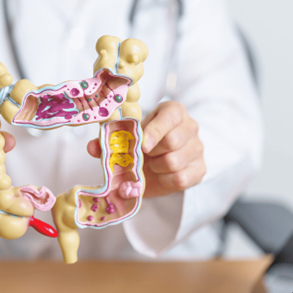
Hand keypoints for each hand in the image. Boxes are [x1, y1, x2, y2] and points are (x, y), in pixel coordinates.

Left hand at [87, 101, 204, 198]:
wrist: (160, 165)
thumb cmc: (144, 146)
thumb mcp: (129, 138)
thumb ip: (111, 140)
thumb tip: (92, 147)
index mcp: (173, 112)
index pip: (171, 116)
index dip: (155, 131)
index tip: (142, 145)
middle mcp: (190, 127)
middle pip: (172, 141)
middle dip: (152, 153)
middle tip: (144, 156)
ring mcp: (198, 149)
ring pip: (174, 161)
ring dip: (156, 168)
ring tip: (152, 165)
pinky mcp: (200, 170)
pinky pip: (181, 179)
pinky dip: (165, 180)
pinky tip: (161, 175)